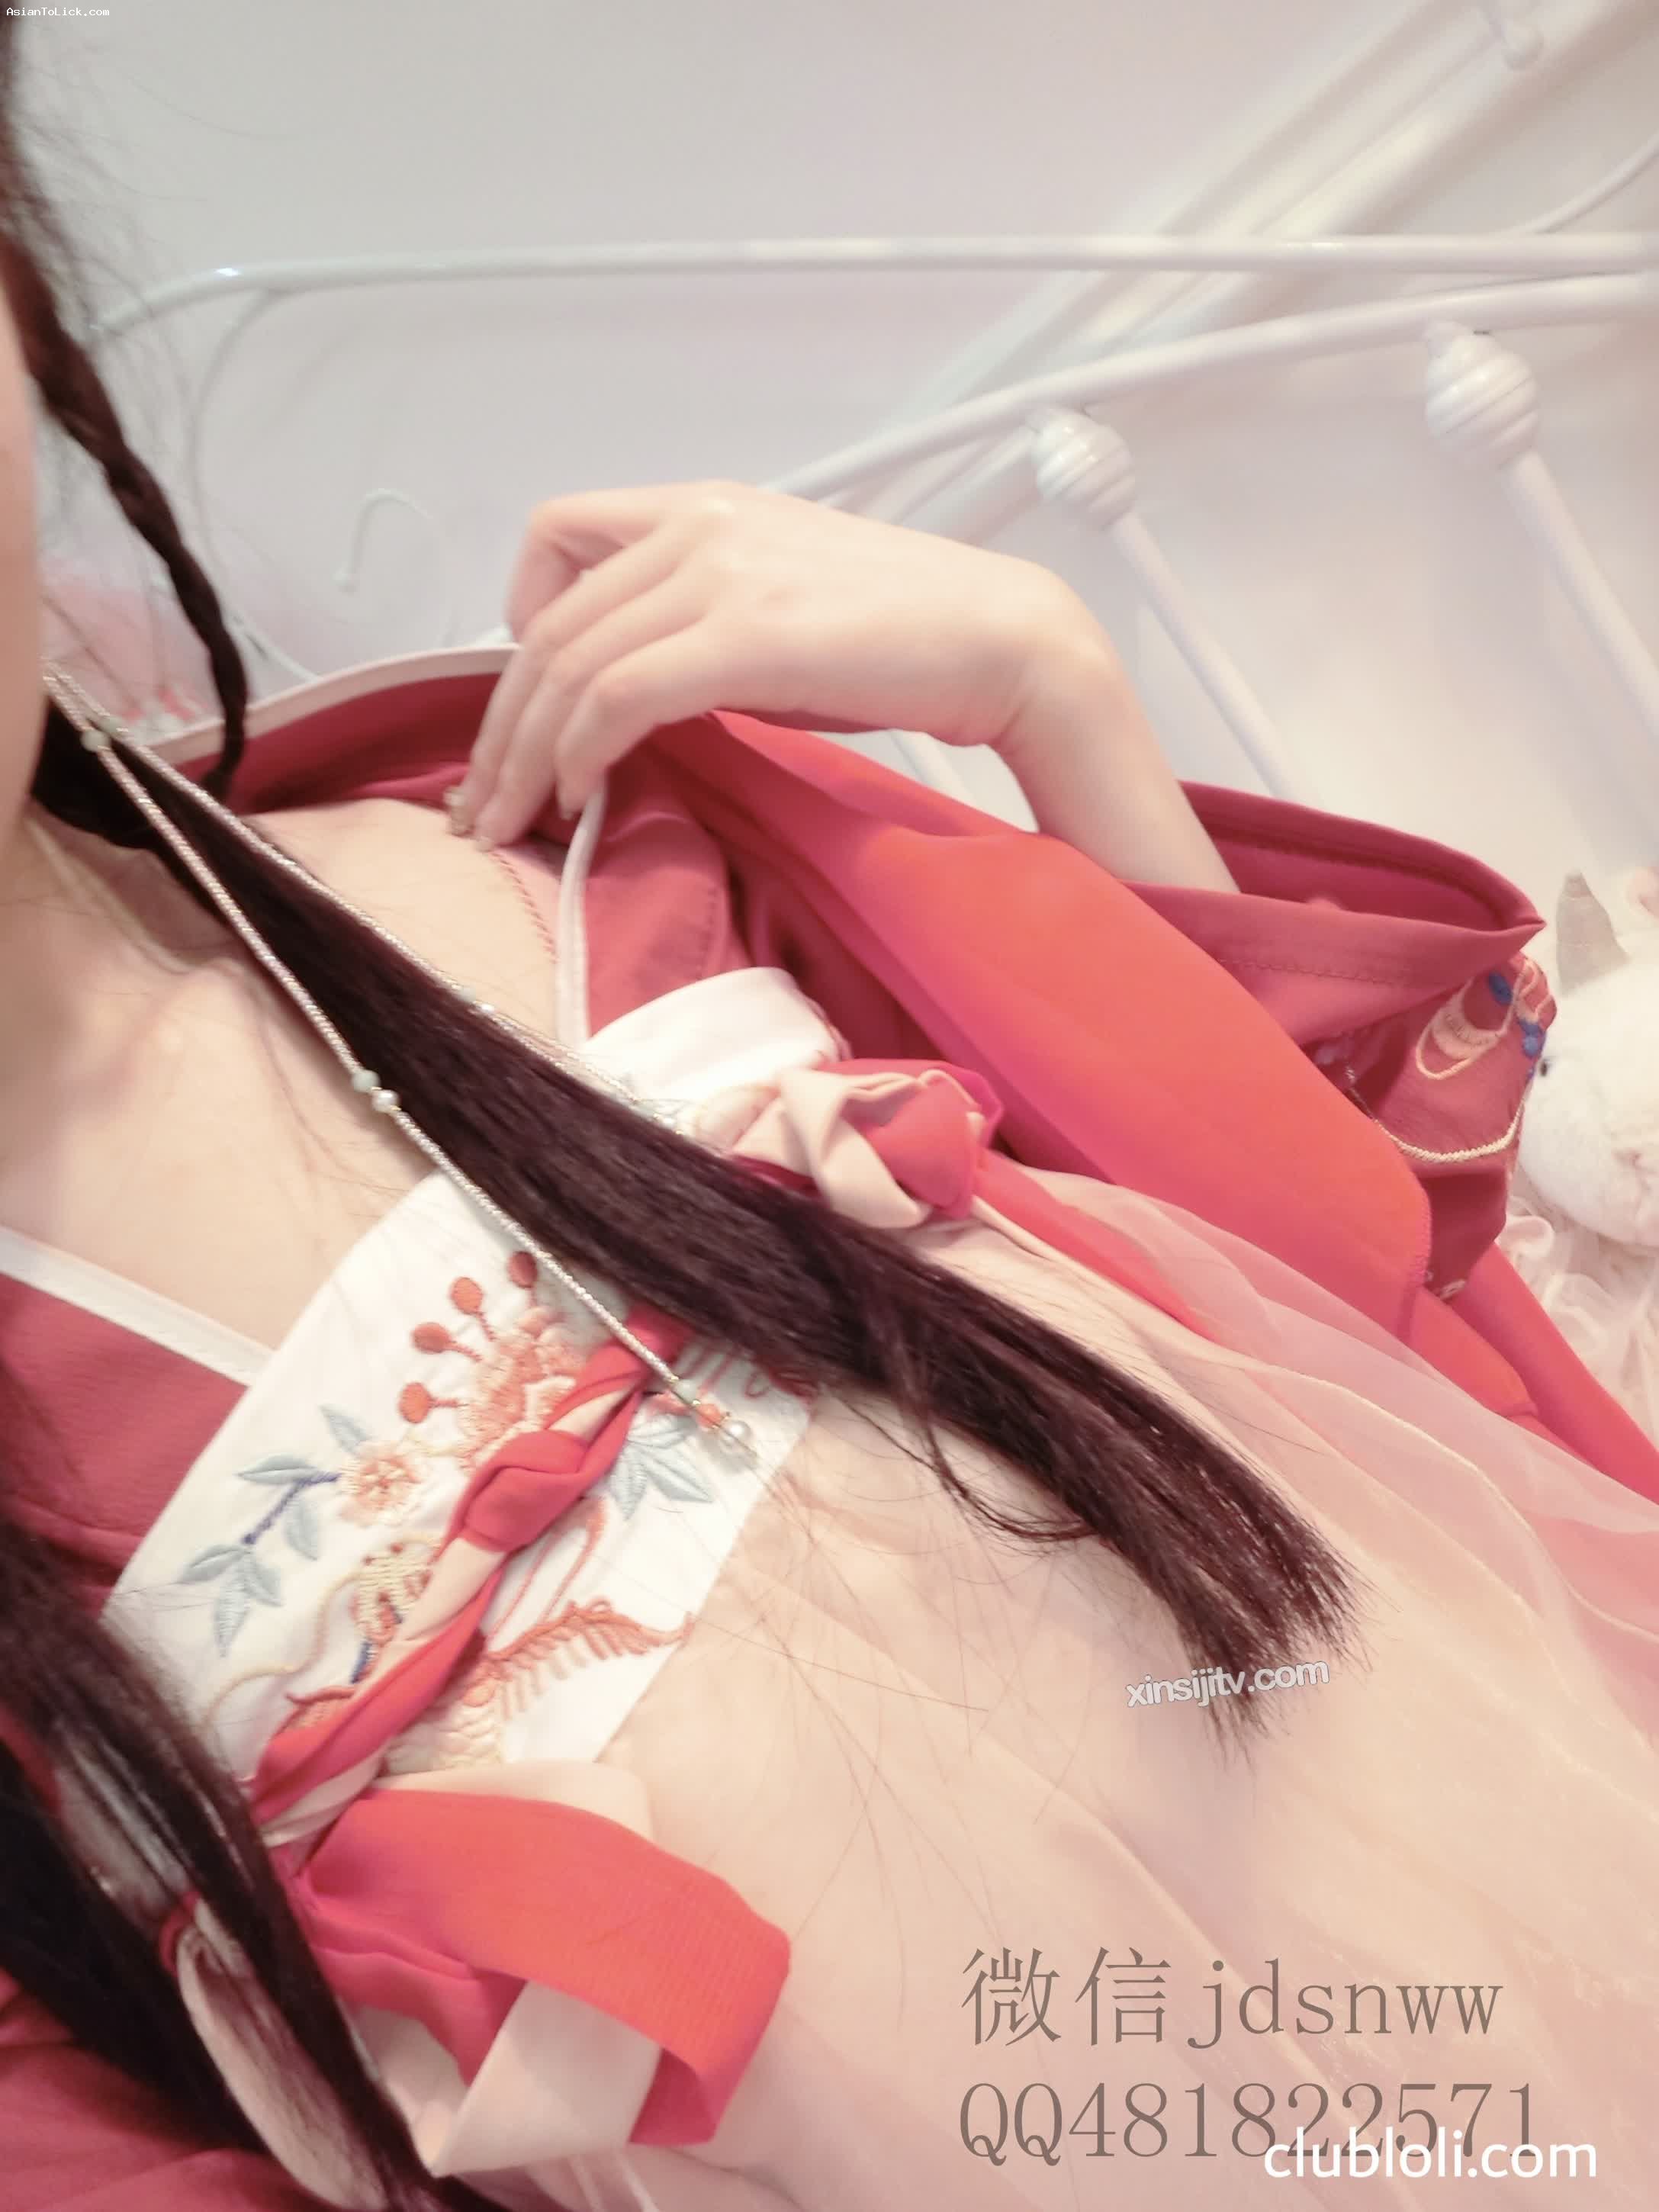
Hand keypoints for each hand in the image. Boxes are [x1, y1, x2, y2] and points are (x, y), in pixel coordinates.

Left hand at [451, 480, 1117, 844]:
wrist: (1007, 638)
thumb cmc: (906, 642)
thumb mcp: (778, 611)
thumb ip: (697, 628)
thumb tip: (629, 702)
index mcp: (704, 507)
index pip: (555, 539)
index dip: (516, 628)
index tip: (522, 708)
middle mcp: (699, 524)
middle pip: (548, 625)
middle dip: (498, 725)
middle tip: (479, 803)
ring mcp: (721, 573)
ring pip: (569, 665)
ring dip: (524, 755)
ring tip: (510, 822)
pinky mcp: (746, 634)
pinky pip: (619, 697)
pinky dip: (582, 753)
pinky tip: (581, 795)